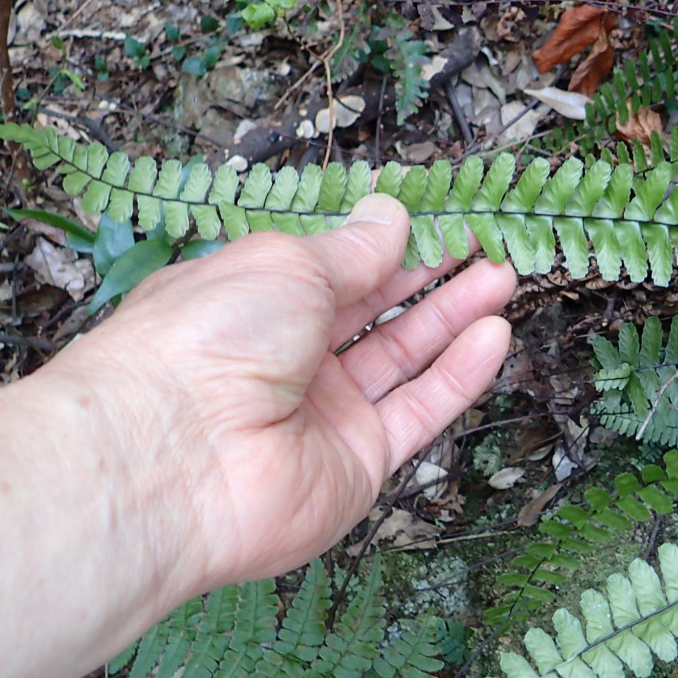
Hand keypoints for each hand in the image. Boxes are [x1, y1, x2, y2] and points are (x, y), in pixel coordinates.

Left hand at [47, 194, 514, 599]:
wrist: (175, 459)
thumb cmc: (207, 340)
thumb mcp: (283, 265)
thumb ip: (351, 249)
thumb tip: (390, 214)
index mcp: (252, 302)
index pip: (332, 269)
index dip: (388, 244)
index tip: (440, 217)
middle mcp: (287, 359)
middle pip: (373, 312)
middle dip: (430, 276)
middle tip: (486, 243)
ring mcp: (323, 415)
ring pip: (403, 359)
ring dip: (453, 318)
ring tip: (502, 276)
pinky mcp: (357, 464)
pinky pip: (417, 412)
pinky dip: (457, 375)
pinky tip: (493, 334)